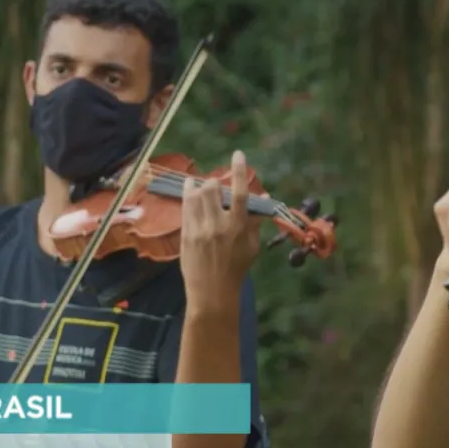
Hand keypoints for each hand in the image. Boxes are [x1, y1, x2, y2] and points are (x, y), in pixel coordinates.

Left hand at [180, 150, 259, 313]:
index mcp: (239, 227)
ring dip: (199, 187)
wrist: (212, 292)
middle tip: (216, 187)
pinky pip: (185, 207)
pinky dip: (187, 195)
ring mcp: (200, 229)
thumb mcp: (252, 247)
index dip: (239, 171)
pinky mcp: (186, 234)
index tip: (238, 154)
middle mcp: (218, 225)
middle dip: (214, 183)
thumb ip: (255, 222)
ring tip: (200, 185)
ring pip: (196, 195)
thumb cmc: (237, 270)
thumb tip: (263, 199)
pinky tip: (188, 190)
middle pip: (212, 189)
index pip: (240, 193)